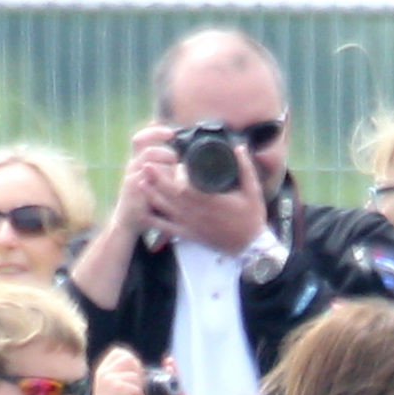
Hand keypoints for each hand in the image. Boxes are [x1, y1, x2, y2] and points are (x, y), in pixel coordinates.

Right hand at [86, 346, 145, 394]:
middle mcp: (105, 372)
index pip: (118, 352)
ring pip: (136, 375)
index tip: (135, 371)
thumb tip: (136, 366)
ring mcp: (111, 379)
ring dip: (140, 387)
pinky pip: (137, 387)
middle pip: (129, 359)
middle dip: (139, 370)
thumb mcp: (107, 385)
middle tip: (140, 383)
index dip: (131, 358)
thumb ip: (116, 374)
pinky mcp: (119, 389)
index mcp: (102, 369)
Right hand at [110, 124, 178, 237]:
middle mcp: (133, 166)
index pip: (141, 139)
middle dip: (156, 135)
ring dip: (162, 155)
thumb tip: (182, 162)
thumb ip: (165, 172)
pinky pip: (146, 178)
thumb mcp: (155, 184)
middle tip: (172, 136)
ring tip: (176, 159)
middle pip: (139, 140)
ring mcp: (132, 177)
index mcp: (137, 162)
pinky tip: (172, 177)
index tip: (169, 130)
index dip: (153, 130)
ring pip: (146, 158)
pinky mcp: (134, 191)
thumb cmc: (145, 203)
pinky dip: (159, 174)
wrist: (127, 223)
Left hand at [145, 142, 266, 255]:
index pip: (186, 185)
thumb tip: (240, 146)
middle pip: (170, 194)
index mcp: (210, 200)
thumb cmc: (251, 218)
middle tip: (145, 164)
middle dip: (156, 178)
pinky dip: (154, 221)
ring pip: (166, 209)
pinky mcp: (190, 235)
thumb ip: (245, 168)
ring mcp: (192, 225)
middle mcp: (197, 213)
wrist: (250, 248)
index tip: (173, 161)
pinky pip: (168, 229)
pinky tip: (144, 213)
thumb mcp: (253, 191)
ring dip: (151, 195)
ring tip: (140, 181)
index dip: (176, 173)